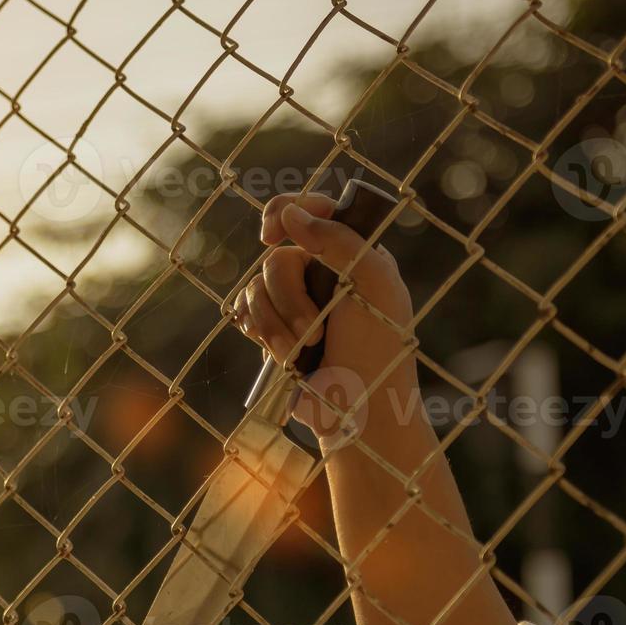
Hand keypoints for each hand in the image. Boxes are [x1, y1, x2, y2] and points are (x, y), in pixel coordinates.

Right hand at [233, 193, 416, 443]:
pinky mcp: (275, 329)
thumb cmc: (379, 351)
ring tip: (299, 354)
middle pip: (277, 256)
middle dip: (288, 297)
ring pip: (256, 286)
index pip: (315, 209)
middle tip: (315, 332)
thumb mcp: (374, 285)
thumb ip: (338, 240)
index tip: (272, 231)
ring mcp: (296, 301)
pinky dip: (258, 331)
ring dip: (275, 324)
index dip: (287, 210)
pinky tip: (277, 351)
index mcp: (355, 253)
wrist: (357, 415)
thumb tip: (289, 214)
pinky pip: (246, 310)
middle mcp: (323, 271)